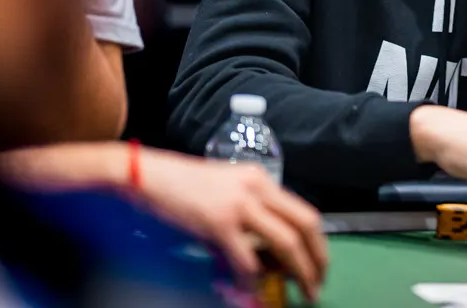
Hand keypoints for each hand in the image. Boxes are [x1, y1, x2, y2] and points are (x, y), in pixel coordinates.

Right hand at [138, 149, 327, 301]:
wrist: (147, 174)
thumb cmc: (182, 186)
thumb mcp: (226, 191)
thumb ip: (248, 214)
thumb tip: (264, 252)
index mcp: (262, 180)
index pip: (304, 211)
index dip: (317, 242)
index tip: (319, 263)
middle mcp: (258, 188)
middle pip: (305, 226)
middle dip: (316, 259)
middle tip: (317, 284)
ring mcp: (240, 205)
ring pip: (286, 242)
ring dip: (298, 272)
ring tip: (301, 292)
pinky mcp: (219, 223)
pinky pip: (247, 259)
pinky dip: (253, 280)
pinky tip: (252, 291)